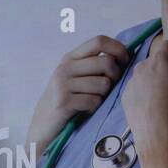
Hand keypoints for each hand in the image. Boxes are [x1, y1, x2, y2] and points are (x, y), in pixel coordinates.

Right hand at [28, 34, 130, 156]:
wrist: (41, 127)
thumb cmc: (65, 101)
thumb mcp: (75, 77)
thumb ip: (93, 65)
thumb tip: (125, 57)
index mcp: (69, 58)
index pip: (99, 41)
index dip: (118, 49)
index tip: (124, 62)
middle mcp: (64, 68)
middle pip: (106, 62)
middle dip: (115, 76)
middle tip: (109, 88)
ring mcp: (62, 84)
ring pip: (103, 84)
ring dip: (103, 96)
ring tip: (91, 101)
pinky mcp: (63, 102)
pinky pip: (94, 101)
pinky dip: (93, 108)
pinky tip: (84, 110)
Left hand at [122, 38, 167, 157]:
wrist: (156, 134)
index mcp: (159, 61)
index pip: (167, 46)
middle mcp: (141, 68)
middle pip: (153, 59)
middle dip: (162, 66)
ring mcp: (130, 82)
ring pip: (143, 73)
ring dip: (151, 78)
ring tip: (159, 96)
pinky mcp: (125, 96)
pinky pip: (135, 86)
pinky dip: (142, 90)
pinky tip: (149, 104)